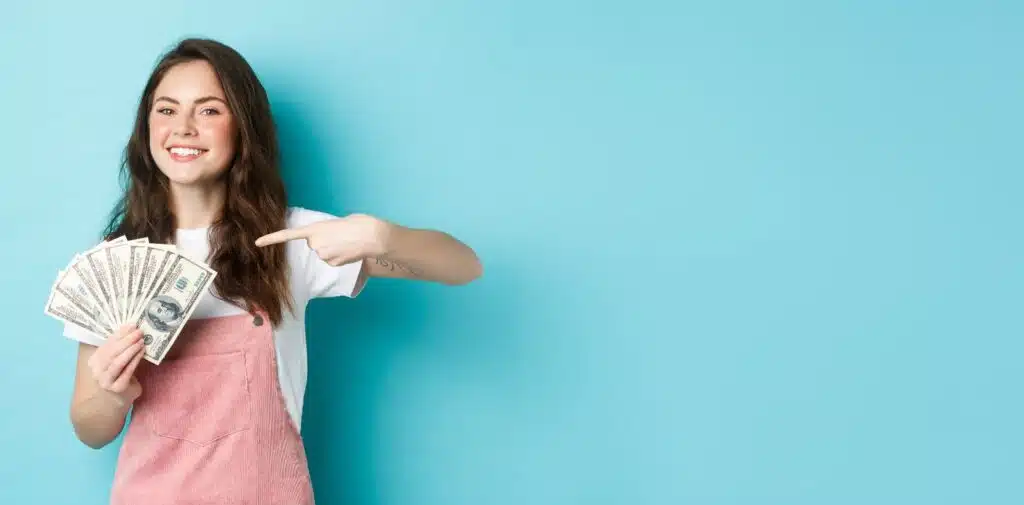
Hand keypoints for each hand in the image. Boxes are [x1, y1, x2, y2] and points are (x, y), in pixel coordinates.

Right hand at [87, 325, 144, 403]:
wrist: (115, 400)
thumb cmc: (119, 376)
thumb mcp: (116, 361)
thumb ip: (120, 348)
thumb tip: (132, 329)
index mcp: (94, 360)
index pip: (107, 344)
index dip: (120, 333)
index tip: (132, 325)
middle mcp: (96, 370)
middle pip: (111, 352)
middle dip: (126, 340)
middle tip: (139, 332)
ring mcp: (105, 380)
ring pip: (117, 362)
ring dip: (130, 350)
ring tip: (141, 341)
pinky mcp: (117, 388)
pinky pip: (126, 372)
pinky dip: (134, 360)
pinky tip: (141, 353)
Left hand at [254, 213, 391, 265]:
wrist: (374, 236)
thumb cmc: (360, 223)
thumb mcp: (338, 222)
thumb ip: (327, 230)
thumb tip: (328, 240)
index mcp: (315, 228)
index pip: (288, 235)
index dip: (272, 239)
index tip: (257, 243)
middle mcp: (315, 243)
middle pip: (313, 244)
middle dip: (323, 240)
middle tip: (339, 234)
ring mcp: (323, 255)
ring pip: (323, 253)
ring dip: (333, 248)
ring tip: (347, 242)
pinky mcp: (332, 263)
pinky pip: (332, 260)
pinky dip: (339, 256)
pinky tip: (349, 250)